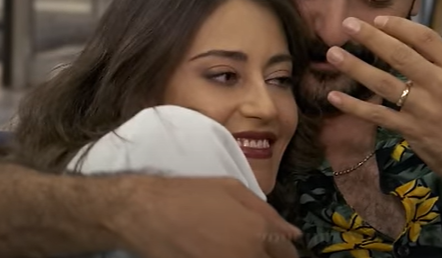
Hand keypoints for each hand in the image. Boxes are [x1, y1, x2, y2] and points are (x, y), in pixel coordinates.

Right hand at [113, 176, 300, 257]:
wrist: (149, 213)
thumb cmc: (191, 195)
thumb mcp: (233, 189)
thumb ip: (267, 212)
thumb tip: (293, 233)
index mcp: (260, 231)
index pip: (288, 252)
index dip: (284, 250)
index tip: (276, 249)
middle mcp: (249, 254)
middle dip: (268, 256)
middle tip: (254, 248)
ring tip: (231, 247)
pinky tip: (215, 252)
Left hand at [325, 16, 441, 188]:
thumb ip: (439, 62)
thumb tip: (408, 40)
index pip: (425, 38)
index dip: (399, 26)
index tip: (378, 18)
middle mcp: (440, 85)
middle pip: (400, 54)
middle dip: (371, 37)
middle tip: (347, 24)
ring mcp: (424, 109)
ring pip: (383, 82)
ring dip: (355, 66)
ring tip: (333, 54)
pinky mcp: (411, 131)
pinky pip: (377, 114)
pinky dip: (354, 106)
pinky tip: (335, 96)